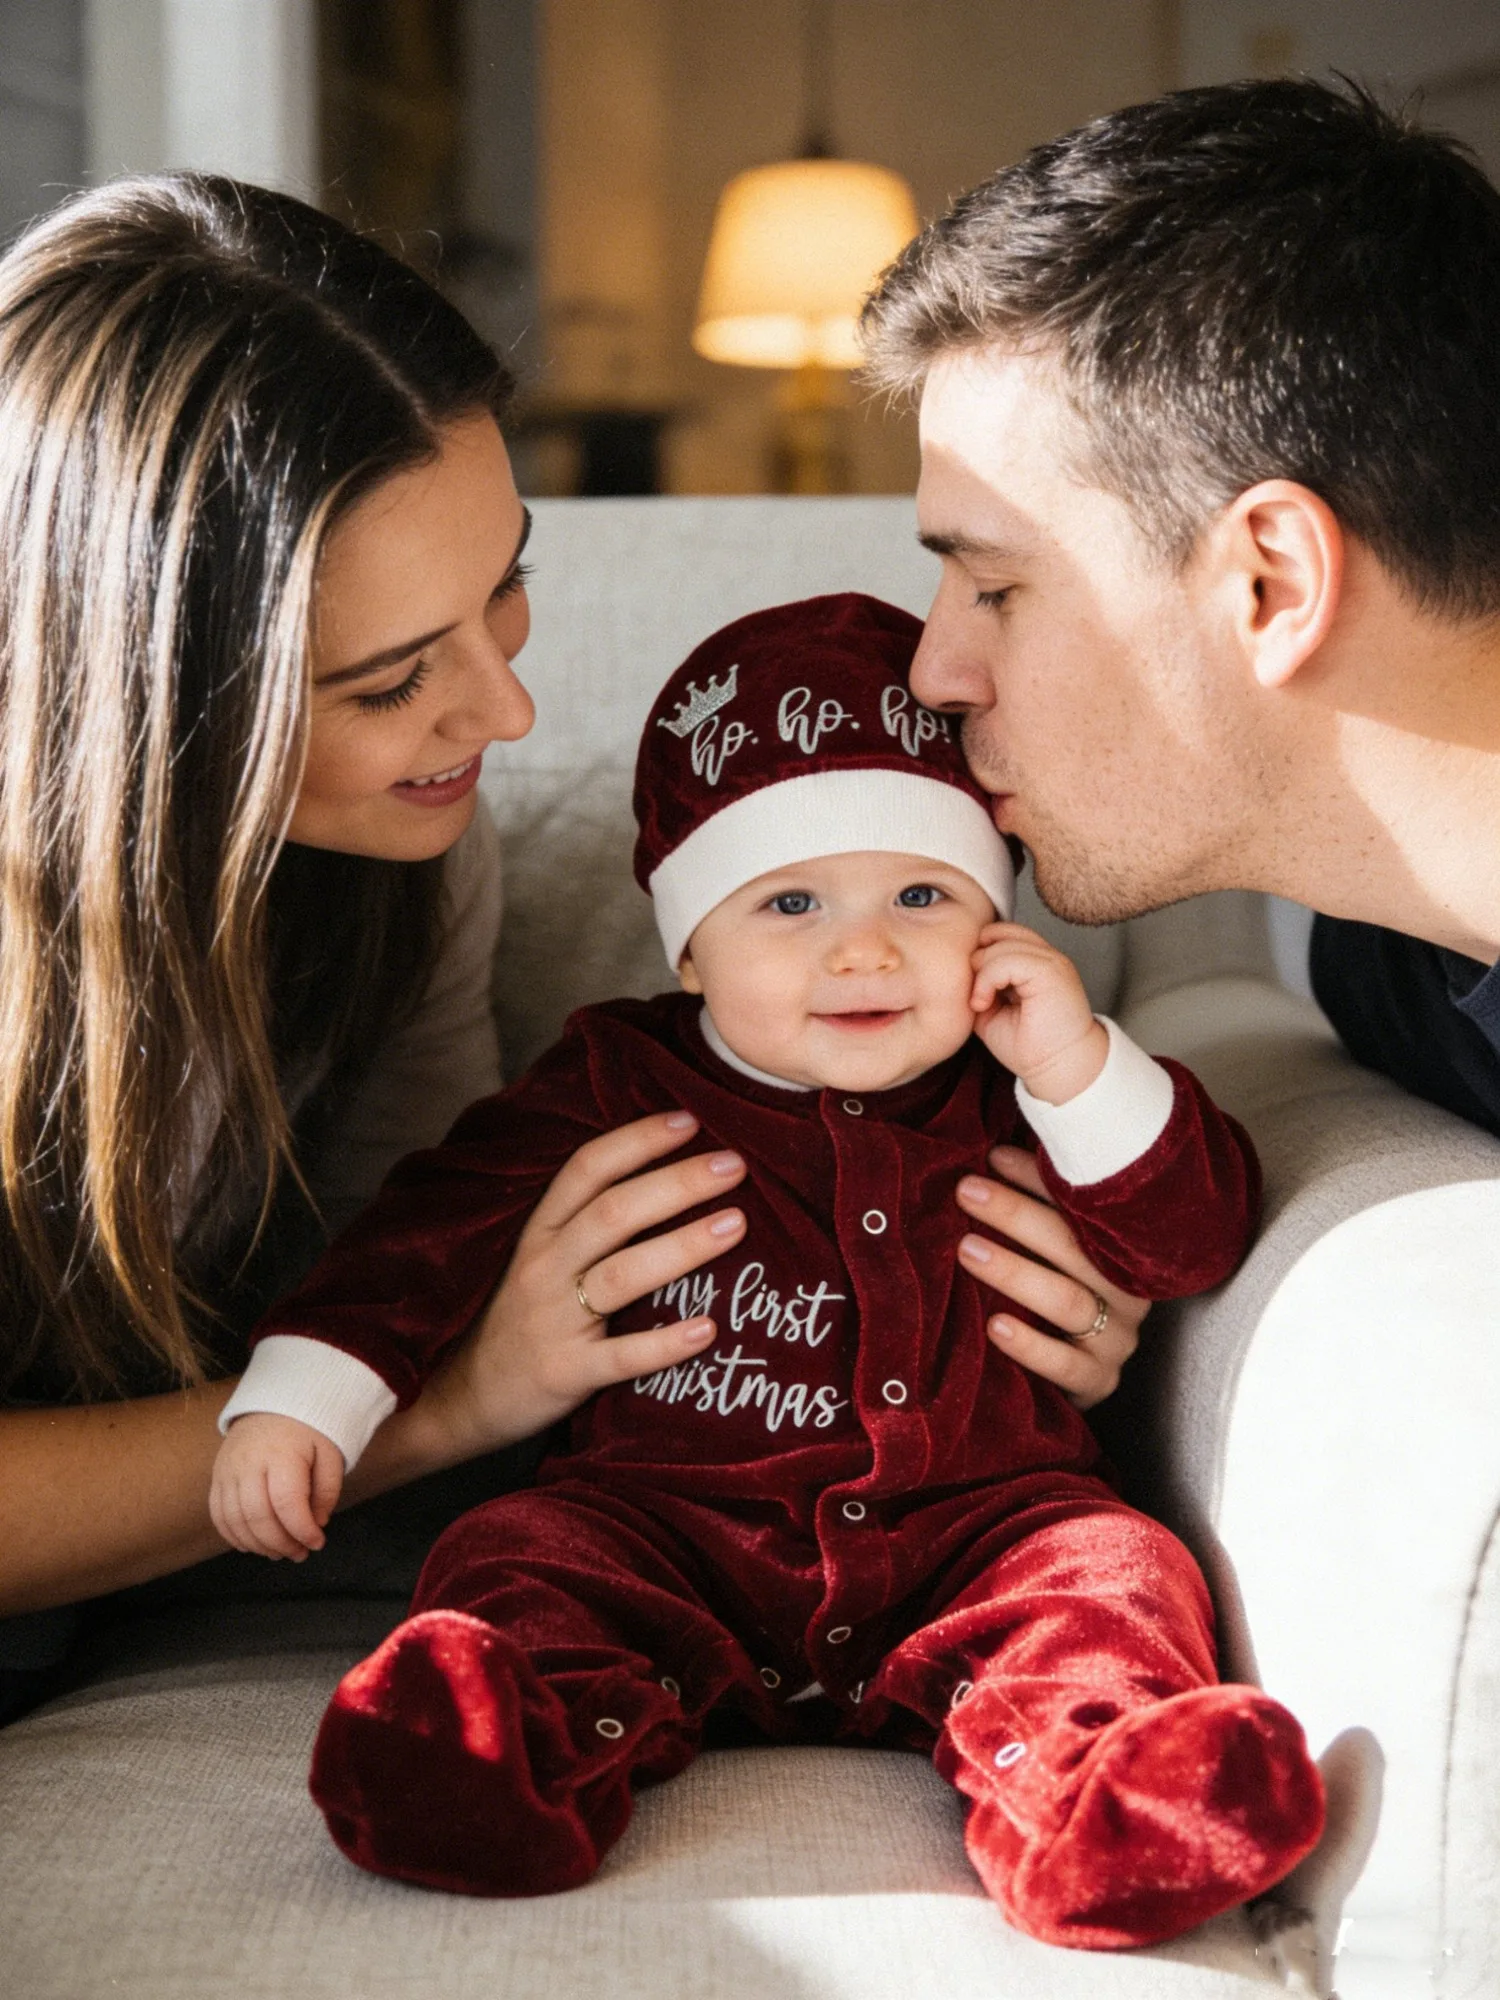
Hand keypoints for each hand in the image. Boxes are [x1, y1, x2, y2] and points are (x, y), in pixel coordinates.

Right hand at [210, 1412, 344, 1560]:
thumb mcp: (330, 1450)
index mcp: (281, 1453)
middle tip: (300, 1553)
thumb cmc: (307, 1428)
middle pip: (258, 1516)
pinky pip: (218, 1515)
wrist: (273, 1402)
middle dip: (281, 1543)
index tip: (317, 1542)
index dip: (302, 1530)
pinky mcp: (217, 1477)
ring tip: (280, 1551)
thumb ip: (327, 1489)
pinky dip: (234, 1536)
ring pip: (235, 1521)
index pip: (287, 1503)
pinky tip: (254, 1544)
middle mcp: (248, 1463)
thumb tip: (317, 1523)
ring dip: (258, 1545)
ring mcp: (227, 1470)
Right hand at [419, 1111, 747, 1461]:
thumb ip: (591, 1223)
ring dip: (682, 1246)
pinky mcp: (566, 1373)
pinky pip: (621, 1357)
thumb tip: (673, 1179)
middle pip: (613, 1213)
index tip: (689, 1121)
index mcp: (541, 1231)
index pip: (586, 1170)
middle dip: (677, 1184)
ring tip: (736, 1224)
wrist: (469, 1397)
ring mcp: (553, 1321)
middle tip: (734, 1165)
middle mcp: (543, 1267)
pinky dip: (664, 1344)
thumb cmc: (524, 1317)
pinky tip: (707, 1329)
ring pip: (621, 1275)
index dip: (637, 1140)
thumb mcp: (543, 1257)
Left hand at [956, 1146, 1147, 1408]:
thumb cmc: (1054, 1290)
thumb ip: (1034, 1204)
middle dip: (1017, 1215)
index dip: (1039, 1179)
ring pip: (1069, 1301)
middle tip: (967, 1193)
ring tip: (967, 1250)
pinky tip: (995, 1325)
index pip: (1087, 1206)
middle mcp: (1128, 1291)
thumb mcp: (1048, 1246)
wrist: (1072, 1373)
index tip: (993, 1158)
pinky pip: (1068, 1366)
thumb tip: (994, 1156)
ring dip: (1014, 1272)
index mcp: (1122, 1249)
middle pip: (1076, 1248)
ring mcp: (1118, 1339)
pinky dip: (1030, 1345)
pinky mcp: (1100, 1382)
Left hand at [970, 922, 1107, 1103]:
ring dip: (980, 973)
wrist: (1058, 1069)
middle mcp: (1046, 955)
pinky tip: (984, 1003)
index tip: (974, 989)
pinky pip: (1006, 959)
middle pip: (998, 931)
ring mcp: (1050, 960)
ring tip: (981, 1003)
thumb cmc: (1029, 1047)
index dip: (980, 953)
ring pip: (999, 943)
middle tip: (976, 994)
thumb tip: (961, 968)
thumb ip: (980, 984)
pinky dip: (986, 980)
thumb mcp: (992, 1010)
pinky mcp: (1049, 971)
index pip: (1000, 932)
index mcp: (1036, 961)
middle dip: (977, 959)